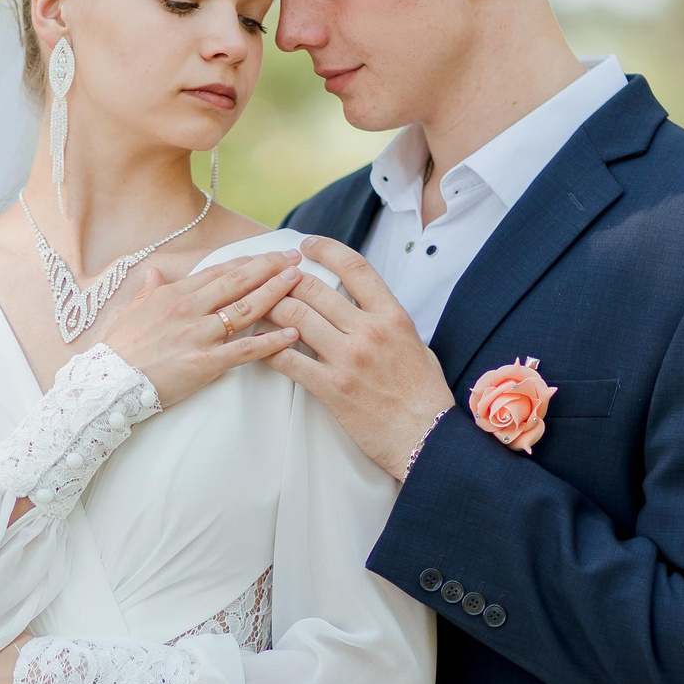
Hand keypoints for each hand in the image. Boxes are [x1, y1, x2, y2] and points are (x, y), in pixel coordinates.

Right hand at [99, 251, 302, 407]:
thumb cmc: (117, 350)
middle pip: (238, 283)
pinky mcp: (205, 362)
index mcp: (173, 295)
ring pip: (246, 309)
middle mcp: (189, 309)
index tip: (269, 254)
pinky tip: (292, 333)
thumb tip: (154, 272)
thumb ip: (147, 291)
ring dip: (276, 293)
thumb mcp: (129, 312)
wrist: (107, 383)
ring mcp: (198, 335)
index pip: (218, 272)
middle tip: (295, 257)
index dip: (247, 262)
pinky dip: (271, 342)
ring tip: (300, 282)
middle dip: (269, 268)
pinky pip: (244, 350)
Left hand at [265, 237, 456, 480]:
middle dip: (286, 280)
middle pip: (313, 288)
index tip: (306, 246)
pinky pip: (287, 360)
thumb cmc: (423, 393)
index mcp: (392, 315)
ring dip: (271, 309)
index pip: (354, 266)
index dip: (325, 248)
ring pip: (294, 317)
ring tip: (259, 308)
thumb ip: (386, 319)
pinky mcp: (330, 388)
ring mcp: (348, 359)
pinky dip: (266, 348)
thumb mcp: (414, 343)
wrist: (426, 437)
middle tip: (272, 281)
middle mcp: (369, 331)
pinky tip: (257, 344)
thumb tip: (361, 301)